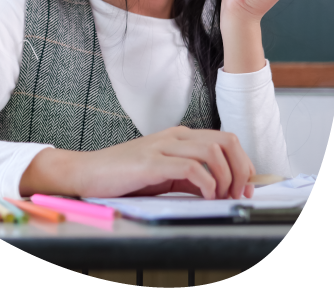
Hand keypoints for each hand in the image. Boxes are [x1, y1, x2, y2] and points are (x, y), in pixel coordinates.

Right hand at [19, 126, 255, 199]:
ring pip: (212, 150)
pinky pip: (191, 167)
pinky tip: (205, 196)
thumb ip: (189, 177)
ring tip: (222, 197)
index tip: (245, 187)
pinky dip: (206, 183)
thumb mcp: (163, 174)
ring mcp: (162, 147)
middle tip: (239, 194)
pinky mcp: (151, 163)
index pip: (225, 138)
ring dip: (226, 177)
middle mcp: (174, 136)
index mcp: (179, 136)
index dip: (243, 162)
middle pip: (226, 140)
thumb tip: (218, 189)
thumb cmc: (123, 175)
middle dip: (241, 169)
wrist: (88, 172)